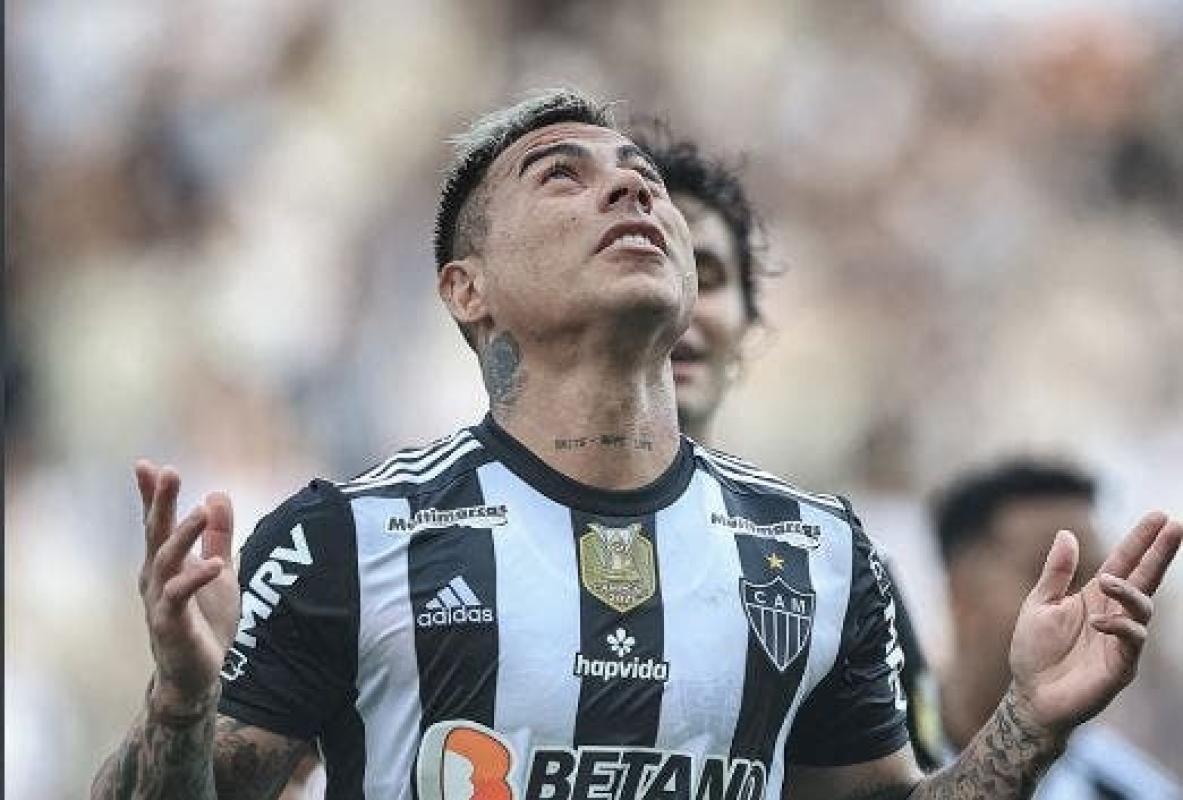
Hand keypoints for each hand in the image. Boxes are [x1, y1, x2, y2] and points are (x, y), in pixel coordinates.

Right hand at [135, 460, 239, 716]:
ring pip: (165, 560)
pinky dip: (196, 578)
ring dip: (183, 534)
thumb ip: (219, 535)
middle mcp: (156, 577)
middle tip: (168, 472)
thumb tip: (217, 494)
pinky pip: (179, 596)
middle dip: (161, 502)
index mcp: (166, 562)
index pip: (157, 523)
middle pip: (156, 533)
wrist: (198, 674)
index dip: (152, 495)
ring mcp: (160, 600)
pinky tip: (215, 564)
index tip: (146, 464)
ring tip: (200, 511)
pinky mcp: (169, 624)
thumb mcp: (220, 570)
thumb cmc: (205, 621)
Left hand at [1009, 511, 1181, 734]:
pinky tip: (1099, 622)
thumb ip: (1056, 572)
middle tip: (1176, 527)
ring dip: (1129, 590)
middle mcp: (1114, 614)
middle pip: (1145, 579)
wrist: (1030, 696)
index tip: (1159, 517)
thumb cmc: (1034, 652)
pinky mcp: (1121, 665)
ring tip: (1109, 581)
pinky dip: (1120, 626)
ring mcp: (1121, 640)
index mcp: (1094, 596)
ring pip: (1143, 607)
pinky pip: (1133, 640)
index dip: (1141, 541)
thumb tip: (1066, 534)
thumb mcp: (1039, 604)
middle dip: (1160, 554)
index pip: (1124, 563)